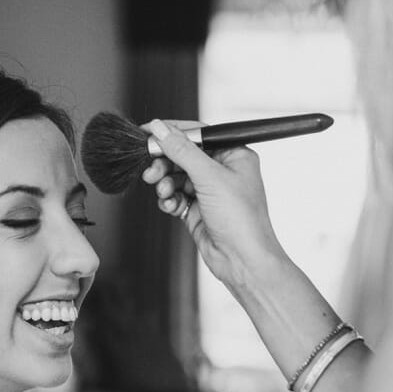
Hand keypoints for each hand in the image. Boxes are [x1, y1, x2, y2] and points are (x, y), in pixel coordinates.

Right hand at [142, 119, 288, 289]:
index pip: (199, 134)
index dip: (173, 132)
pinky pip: (176, 196)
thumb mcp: (210, 178)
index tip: (149, 132)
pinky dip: (169, 199)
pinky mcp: (199, 210)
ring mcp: (210, 192)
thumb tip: (162, 130)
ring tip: (163, 191)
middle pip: (184, 156)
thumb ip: (183, 151)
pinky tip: (170, 205)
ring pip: (177, 177)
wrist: (243, 261)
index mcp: (235, 155)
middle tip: (151, 169)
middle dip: (165, 162)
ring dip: (165, 183)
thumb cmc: (242, 222)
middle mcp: (223, 172)